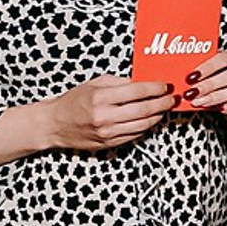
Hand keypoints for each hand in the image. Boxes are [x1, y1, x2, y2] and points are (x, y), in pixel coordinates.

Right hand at [35, 76, 176, 152]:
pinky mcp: (109, 143)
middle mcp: (105, 116)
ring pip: (144, 124)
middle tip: (171, 98)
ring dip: (158, 116)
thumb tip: (143, 82)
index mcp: (100, 97)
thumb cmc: (73, 102)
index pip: (137, 91)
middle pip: (145, 109)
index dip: (156, 88)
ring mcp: (108, 132)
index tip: (165, 86)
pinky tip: (150, 119)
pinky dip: (146, 126)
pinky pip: (135, 134)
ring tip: (163, 108)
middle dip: (163, 103)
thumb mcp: (94, 84)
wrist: (55, 124)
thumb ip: (120, 82)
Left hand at [184, 45, 226, 127]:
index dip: (208, 67)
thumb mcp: (217, 74)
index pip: (226, 57)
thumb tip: (185, 76)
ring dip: (218, 96)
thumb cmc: (224, 84)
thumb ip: (206, 72)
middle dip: (209, 84)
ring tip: (201, 102)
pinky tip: (220, 109)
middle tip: (192, 93)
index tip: (191, 76)